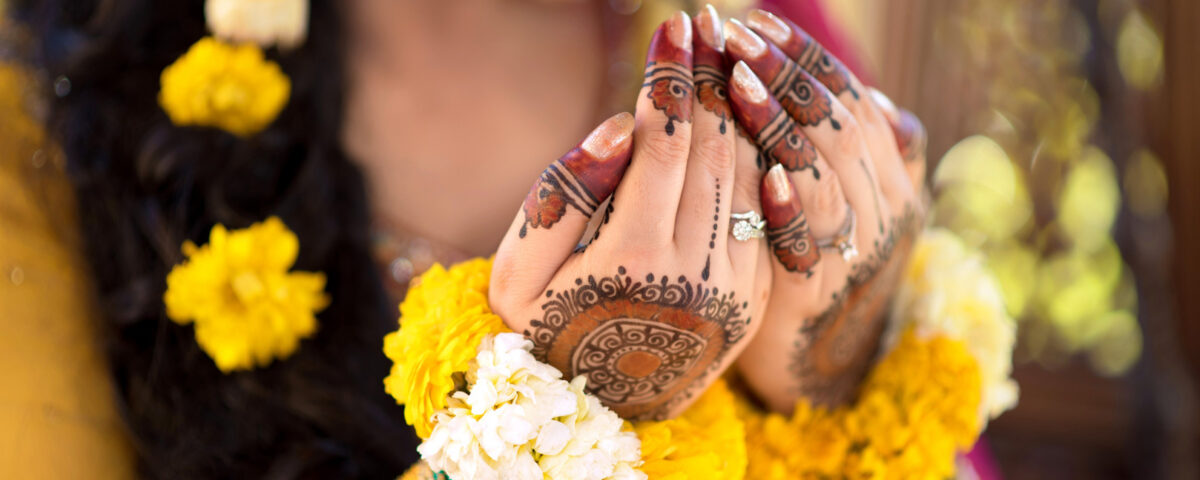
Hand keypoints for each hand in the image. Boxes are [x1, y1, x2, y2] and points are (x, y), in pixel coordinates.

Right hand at [490, 8, 769, 420]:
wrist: (594, 411)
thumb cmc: (544, 330)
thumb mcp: (519, 274)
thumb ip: (561, 196)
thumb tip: (619, 128)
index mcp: (634, 262)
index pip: (665, 146)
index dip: (672, 80)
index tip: (675, 28)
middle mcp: (696, 276)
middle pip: (715, 152)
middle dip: (711, 80)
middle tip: (707, 25)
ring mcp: (734, 291)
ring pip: (749, 176)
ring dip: (740, 112)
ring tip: (727, 60)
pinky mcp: (755, 299)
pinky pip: (764, 213)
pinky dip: (757, 159)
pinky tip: (742, 122)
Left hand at [721, 10, 928, 411]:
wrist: (821, 369)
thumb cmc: (822, 273)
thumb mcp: (855, 212)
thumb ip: (865, 160)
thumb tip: (883, 103)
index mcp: (893, 181)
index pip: (848, 103)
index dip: (805, 59)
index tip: (756, 22)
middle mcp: (884, 211)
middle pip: (836, 129)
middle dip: (785, 75)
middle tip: (734, 34)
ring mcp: (853, 254)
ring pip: (822, 176)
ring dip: (780, 125)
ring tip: (738, 82)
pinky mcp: (815, 296)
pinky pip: (805, 246)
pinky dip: (791, 207)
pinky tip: (766, 173)